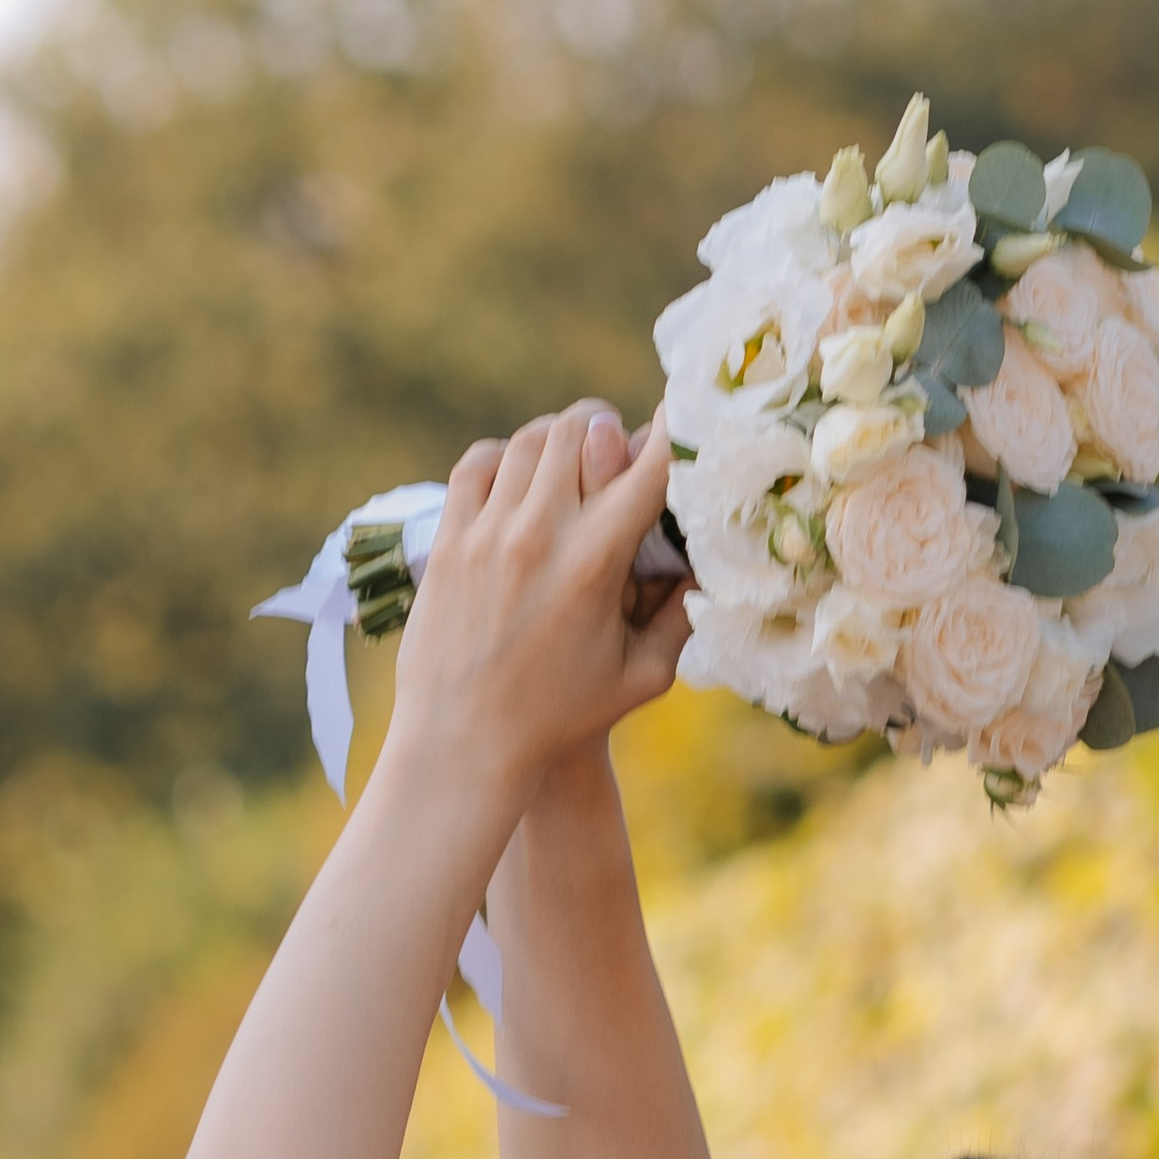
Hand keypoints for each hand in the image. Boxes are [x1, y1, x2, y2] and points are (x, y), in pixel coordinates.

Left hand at [388, 402, 685, 812]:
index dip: (673, 431)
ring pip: (529, 440)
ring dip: (558, 438)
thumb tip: (710, 565)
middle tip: (615, 441)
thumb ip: (683, 617)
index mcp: (596, 562)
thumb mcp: (642, 677)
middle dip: (607, 426)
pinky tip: (517, 478)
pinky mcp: (448, 541)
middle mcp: (540, 534)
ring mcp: (487, 532)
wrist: (463, 743)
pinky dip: (503, 456)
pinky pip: (477, 464)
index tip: (684, 415)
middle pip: (582, 430)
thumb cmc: (560, 718)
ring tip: (571, 456)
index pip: (649, 466)